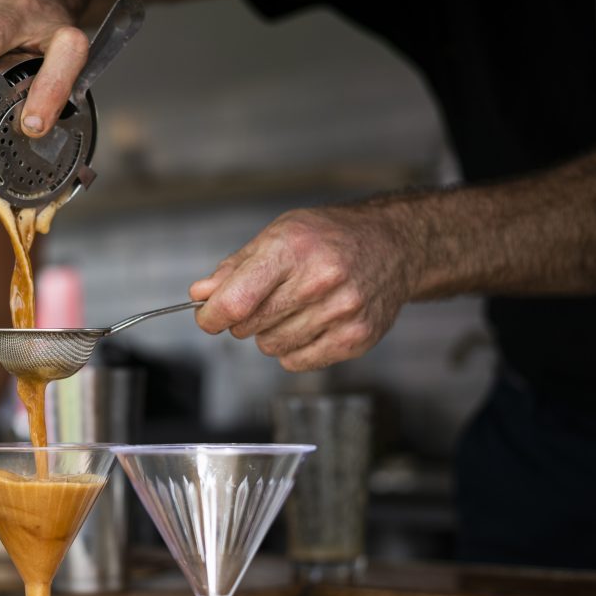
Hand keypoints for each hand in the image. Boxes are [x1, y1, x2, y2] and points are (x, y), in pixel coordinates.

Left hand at [189, 204, 420, 370]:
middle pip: (249, 326)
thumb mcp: (277, 235)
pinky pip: (298, 361)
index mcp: (292, 249)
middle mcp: (319, 280)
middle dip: (243, 319)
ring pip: (271, 346)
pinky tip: (309, 324)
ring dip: (270, 333)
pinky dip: (293, 348)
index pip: (235, 301)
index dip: (211, 316)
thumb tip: (201, 294)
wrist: (393, 244)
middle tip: (262, 301)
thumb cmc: (329, 238)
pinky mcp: (356, 338)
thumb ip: (234, 269)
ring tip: (293, 308)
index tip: (208, 317)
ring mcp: (342, 311)